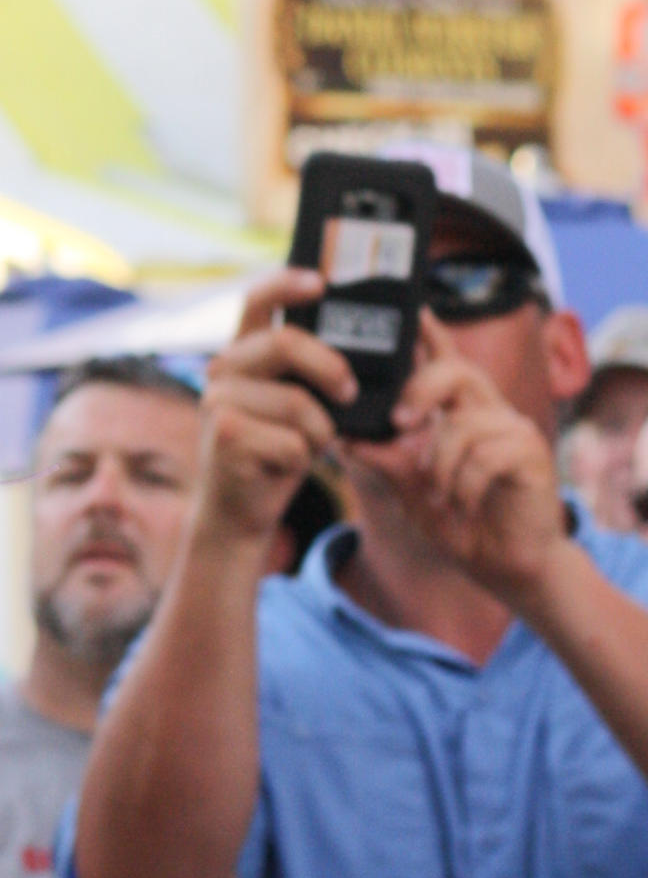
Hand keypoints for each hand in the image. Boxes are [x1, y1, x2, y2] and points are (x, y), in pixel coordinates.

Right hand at [193, 276, 353, 553]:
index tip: (321, 282)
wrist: (236, 512)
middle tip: (348, 392)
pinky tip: (283, 466)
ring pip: (298, 401)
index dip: (288, 284)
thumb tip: (357, 360)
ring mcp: (219, 400)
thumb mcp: (292, 405)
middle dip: (330, 368)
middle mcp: (222, 369)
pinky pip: (293, 441)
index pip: (258, 300)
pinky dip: (304, 459)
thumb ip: (306, 376)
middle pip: (286, 342)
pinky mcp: (226, 435)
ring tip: (307, 445)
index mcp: (241, 353)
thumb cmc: (274, 452)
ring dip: (319, 431)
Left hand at [357, 320, 567, 608]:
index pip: (444, 358)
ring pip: (464, 423)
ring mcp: (514, 429)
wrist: (509, 568)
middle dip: (421, 390)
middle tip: (399, 423)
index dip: (431, 332)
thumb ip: (385, 461)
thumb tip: (345, 437)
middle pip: (457, 370)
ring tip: (438, 495)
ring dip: (441, 464)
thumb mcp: (411, 490)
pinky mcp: (532, 453)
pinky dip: (466, 486)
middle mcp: (489, 410)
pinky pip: (488, 456)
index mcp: (460, 410)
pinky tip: (465, 507)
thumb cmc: (461, 523)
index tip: (412, 309)